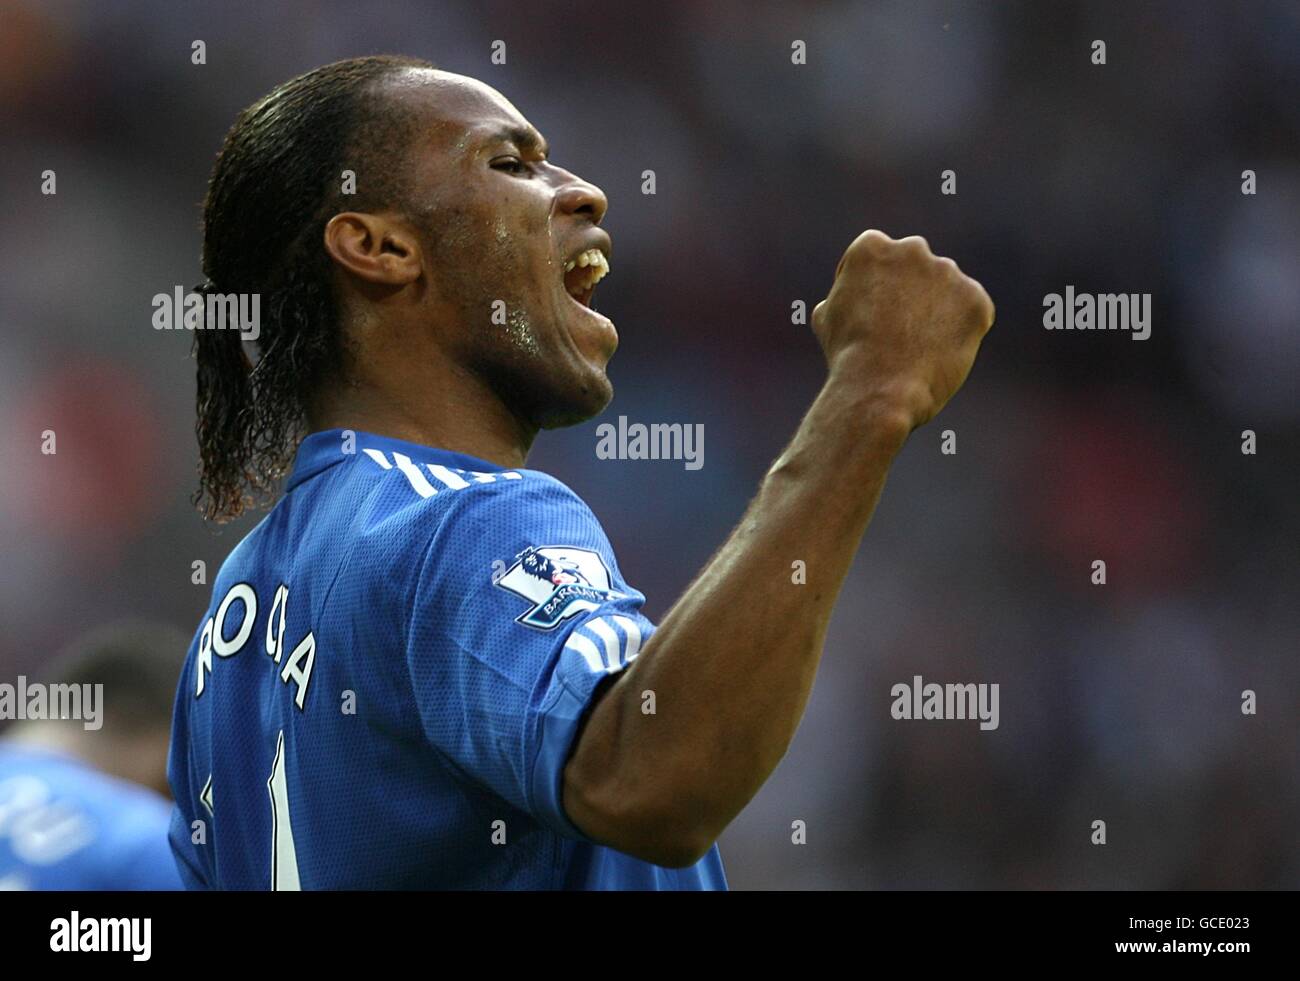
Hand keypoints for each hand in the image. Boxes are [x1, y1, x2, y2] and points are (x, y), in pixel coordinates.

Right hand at [812, 230, 994, 432]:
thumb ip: (847, 293)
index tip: (868, 317)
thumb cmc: (848, 358)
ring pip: (946, 290)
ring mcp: (947, 273)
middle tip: (898, 333)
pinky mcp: (975, 300)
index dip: (871, 289)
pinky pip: (972, 313)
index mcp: (871, 248)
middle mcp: (912, 249)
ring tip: (918, 350)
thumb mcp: (828, 318)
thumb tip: (853, 293)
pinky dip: (961, 332)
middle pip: (914, 268)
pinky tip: (938, 355)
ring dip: (937, 311)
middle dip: (909, 293)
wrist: (879, 388)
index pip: (876, 258)